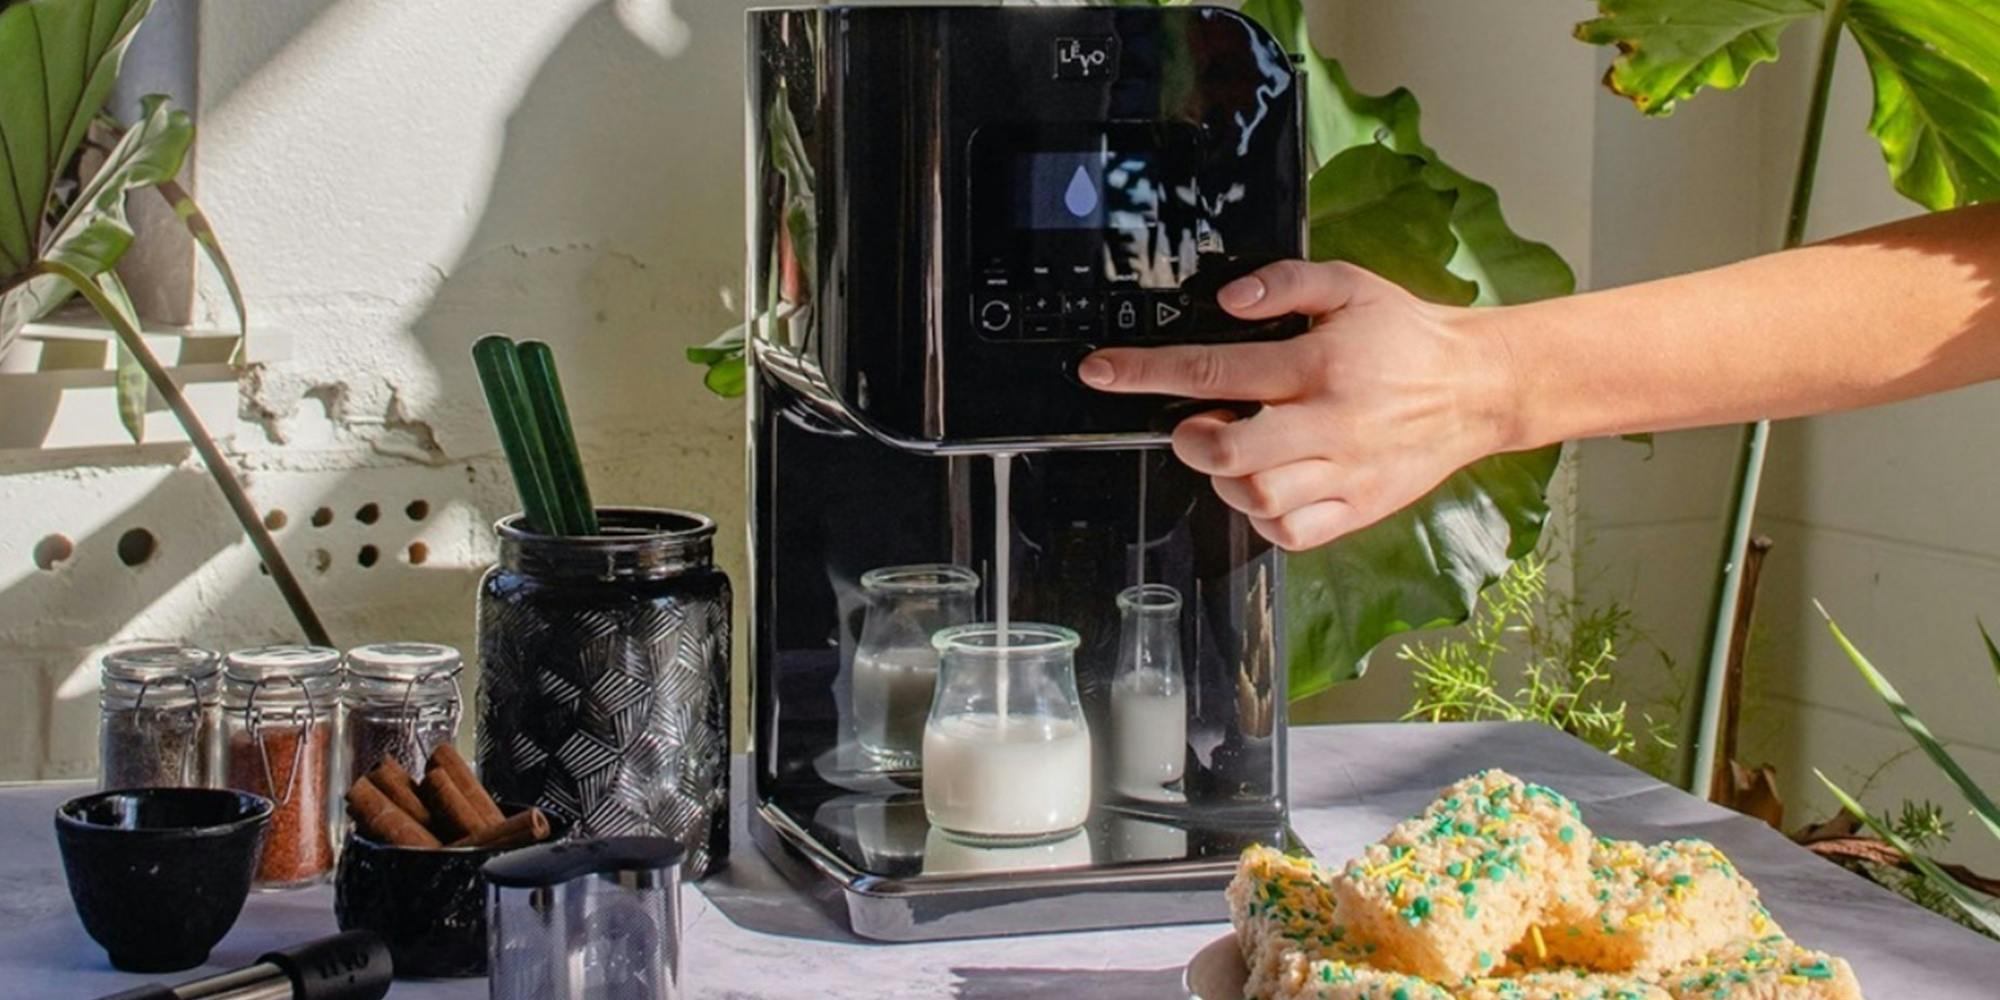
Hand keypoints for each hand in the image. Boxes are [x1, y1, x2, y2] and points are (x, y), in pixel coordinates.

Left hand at [1078, 261, 1519, 550]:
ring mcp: (1347, 473)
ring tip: (1239, 452)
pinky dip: (1264, 517)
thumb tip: (1225, 301)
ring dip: (1227, 479)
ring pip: (1258, 499)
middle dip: (1193, 440)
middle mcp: (1330, 423)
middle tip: (1198, 425)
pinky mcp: (1360, 508)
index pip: (1215, 369)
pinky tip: (1269, 486)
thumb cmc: (1405, 334)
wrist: (1477, 386)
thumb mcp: (1350, 284)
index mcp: (1319, 364)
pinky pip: (1291, 534)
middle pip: (1230, 453)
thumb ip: (1284, 284)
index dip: (1146, 372)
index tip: (1101, 372)